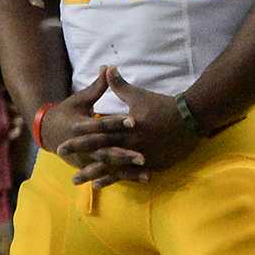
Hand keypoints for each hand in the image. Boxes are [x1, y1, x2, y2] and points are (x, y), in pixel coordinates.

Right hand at [38, 67, 143, 187]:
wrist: (47, 132)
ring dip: (126, 168)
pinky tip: (145, 177)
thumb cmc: (67, 113)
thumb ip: (97, 87)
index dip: (116, 123)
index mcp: (79, 126)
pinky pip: (110, 174)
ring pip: (108, 165)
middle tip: (142, 155)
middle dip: (123, 153)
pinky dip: (127, 177)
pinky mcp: (90, 166)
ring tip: (145, 168)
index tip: (133, 121)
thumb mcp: (80, 99)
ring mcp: (85, 158)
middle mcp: (82, 145)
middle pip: (104, 150)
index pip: (99, 125)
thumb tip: (108, 67)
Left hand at [57, 66, 201, 185]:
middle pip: (101, 152)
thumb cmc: (163, 105)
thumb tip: (107, 68)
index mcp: (125, 127)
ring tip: (76, 180)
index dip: (79, 138)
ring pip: (112, 168)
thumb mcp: (139, 95)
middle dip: (80, 156)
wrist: (192, 118)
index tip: (62, 143)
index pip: (97, 133)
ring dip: (93, 174)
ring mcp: (141, 156)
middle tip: (62, 160)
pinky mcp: (152, 164)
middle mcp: (130, 143)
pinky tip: (101, 186)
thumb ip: (119, 86)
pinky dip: (115, 180)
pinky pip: (130, 174)